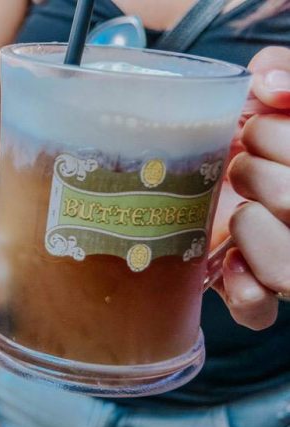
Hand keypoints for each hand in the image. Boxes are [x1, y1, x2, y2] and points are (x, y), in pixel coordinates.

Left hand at [214, 46, 289, 328]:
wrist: (188, 180)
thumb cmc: (241, 140)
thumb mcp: (267, 99)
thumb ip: (283, 75)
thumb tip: (267, 83)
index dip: (276, 138)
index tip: (255, 128)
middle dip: (256, 173)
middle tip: (239, 167)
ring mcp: (287, 265)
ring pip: (283, 264)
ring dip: (250, 229)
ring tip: (238, 215)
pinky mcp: (257, 296)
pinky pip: (258, 308)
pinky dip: (245, 291)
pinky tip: (231, 267)